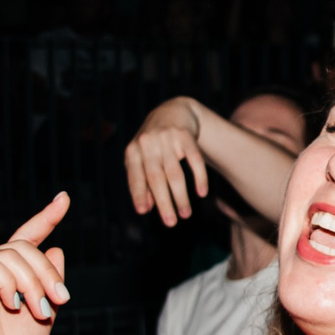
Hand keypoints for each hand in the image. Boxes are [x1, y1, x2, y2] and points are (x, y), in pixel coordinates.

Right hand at [0, 193, 71, 334]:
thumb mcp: (44, 310)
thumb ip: (48, 279)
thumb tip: (54, 246)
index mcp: (5, 278)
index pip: (24, 239)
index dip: (44, 218)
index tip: (64, 199)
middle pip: (21, 247)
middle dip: (45, 271)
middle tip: (61, 299)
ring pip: (9, 254)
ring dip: (33, 281)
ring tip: (40, 309)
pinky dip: (8, 282)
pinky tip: (12, 304)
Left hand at [124, 96, 212, 225]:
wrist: (173, 111)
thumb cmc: (154, 142)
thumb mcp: (142, 157)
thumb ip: (141, 180)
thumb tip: (146, 208)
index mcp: (133, 150)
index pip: (136, 176)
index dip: (139, 194)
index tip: (142, 212)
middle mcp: (148, 143)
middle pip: (156, 178)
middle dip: (164, 202)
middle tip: (171, 223)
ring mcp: (167, 138)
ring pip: (175, 173)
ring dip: (181, 196)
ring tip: (186, 215)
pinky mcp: (186, 135)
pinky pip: (194, 159)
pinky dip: (199, 177)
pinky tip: (202, 193)